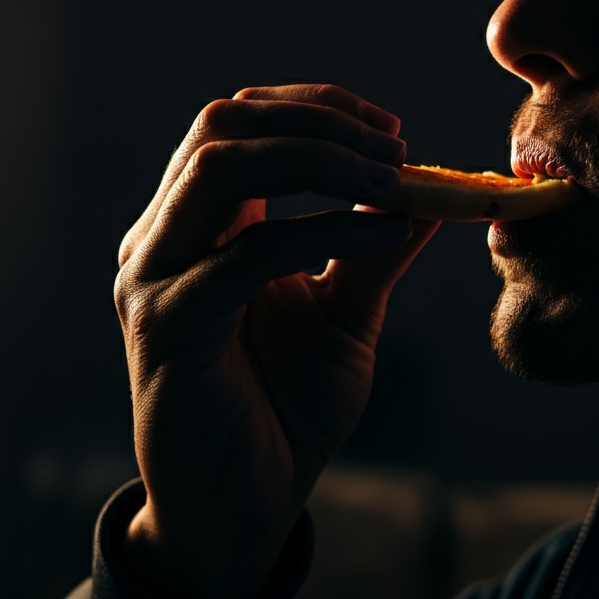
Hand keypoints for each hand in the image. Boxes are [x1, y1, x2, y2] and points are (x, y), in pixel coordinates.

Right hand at [114, 84, 439, 596]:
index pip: (245, 120)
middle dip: (318, 122)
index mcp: (203, 222)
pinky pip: (246, 253)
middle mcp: (166, 234)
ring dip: (316, 159)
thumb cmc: (288, 404)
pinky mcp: (166, 323)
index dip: (318, 106)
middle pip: (225, 125)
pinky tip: (383, 234)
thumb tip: (432, 193)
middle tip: (395, 149)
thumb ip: (378, 247)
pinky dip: (322, 229)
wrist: (248, 502)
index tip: (392, 128)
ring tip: (389, 180)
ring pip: (219, 167)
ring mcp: (156, 274)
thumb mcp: (347, 309)